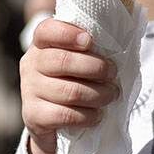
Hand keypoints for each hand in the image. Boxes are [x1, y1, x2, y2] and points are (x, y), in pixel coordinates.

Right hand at [20, 18, 118, 153]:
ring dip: (98, 94)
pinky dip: (87, 116)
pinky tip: (96, 115)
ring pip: (69, 91)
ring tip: (110, 95)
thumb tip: (123, 32)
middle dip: (96, 68)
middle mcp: (31, 64)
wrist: (50, 122)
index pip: (47, 30)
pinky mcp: (33, 115)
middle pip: (62, 61)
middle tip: (113, 74)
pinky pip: (65, 115)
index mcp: (41, 44)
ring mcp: (29, 90)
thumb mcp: (78, 59)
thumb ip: (91, 46)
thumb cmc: (72, 81)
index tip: (89, 40)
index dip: (68, 33)